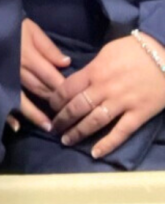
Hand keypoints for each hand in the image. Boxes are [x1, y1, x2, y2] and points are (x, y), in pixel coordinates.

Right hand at [9, 19, 70, 131]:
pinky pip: (3, 99)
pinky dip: (9, 114)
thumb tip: (66, 63)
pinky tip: (17, 127)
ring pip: (23, 99)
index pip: (51, 77)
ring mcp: (6, 78)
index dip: (63, 90)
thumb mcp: (32, 30)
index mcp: (29, 57)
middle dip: (53, 103)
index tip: (76, 101)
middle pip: (39, 90)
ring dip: (35, 115)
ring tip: (48, 127)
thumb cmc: (13, 26)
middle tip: (67, 117)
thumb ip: (48, 47)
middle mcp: (18, 71)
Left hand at [50, 33, 164, 158]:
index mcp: (95, 71)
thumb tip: (79, 79)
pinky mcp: (139, 114)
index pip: (68, 88)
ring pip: (94, 121)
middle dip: (62, 119)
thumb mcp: (107, 52)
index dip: (56, 99)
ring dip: (78, 132)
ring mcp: (122, 103)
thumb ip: (92, 68)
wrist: (164, 55)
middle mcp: (104, 88)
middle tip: (53, 128)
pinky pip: (121, 132)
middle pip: (77, 106)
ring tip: (66, 140)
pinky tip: (95, 153)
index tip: (51, 106)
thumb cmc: (134, 50)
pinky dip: (108, 144)